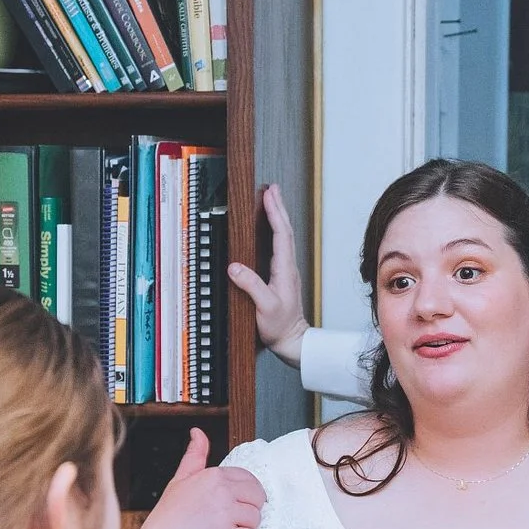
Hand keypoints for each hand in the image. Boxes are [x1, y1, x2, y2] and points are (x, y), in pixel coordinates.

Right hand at [130, 428, 264, 528]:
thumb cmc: (168, 520)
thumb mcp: (179, 481)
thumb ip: (194, 456)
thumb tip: (198, 432)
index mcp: (213, 475)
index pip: (250, 480)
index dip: (244, 496)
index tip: (229, 507)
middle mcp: (221, 492)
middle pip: (258, 499)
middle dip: (247, 512)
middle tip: (225, 523)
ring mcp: (225, 516)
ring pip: (256, 521)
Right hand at [226, 184, 307, 366]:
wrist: (292, 340)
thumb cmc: (280, 327)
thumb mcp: (264, 307)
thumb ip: (251, 286)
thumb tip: (235, 266)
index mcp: (285, 270)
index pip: (281, 235)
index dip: (275, 213)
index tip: (269, 195)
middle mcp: (287, 267)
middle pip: (284, 230)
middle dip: (278, 207)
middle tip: (272, 188)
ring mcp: (285, 271)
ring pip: (283, 237)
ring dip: (278, 216)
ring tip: (271, 199)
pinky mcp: (281, 276)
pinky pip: (279, 246)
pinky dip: (275, 231)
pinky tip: (270, 228)